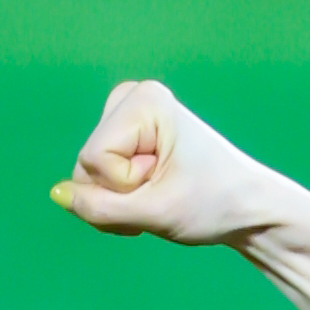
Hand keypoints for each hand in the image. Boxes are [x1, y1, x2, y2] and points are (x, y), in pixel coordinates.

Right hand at [51, 80, 276, 243]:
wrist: (252, 209)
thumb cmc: (214, 206)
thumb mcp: (155, 213)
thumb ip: (100, 207)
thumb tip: (57, 195)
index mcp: (143, 101)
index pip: (94, 159)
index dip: (125, 187)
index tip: (167, 185)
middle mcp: (131, 97)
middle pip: (88, 164)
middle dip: (120, 195)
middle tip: (164, 197)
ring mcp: (128, 113)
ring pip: (91, 173)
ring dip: (121, 201)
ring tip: (161, 199)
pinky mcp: (129, 134)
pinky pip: (101, 174)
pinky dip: (123, 196)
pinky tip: (152, 195)